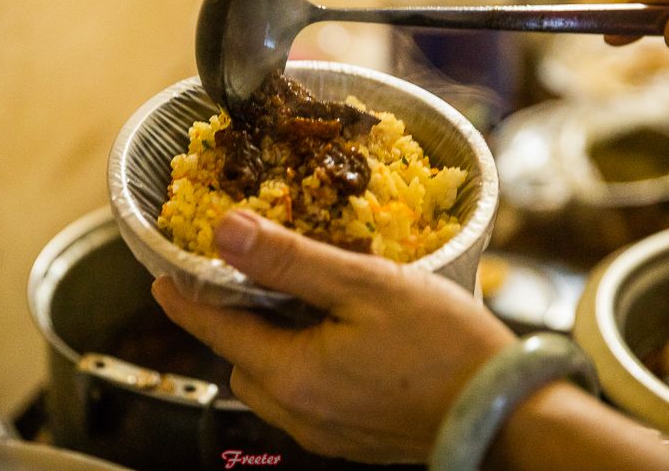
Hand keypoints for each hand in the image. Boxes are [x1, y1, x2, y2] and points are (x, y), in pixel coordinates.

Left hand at [151, 209, 514, 463]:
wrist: (507, 412)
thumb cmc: (444, 346)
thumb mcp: (364, 286)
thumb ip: (288, 261)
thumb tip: (226, 231)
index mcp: (293, 376)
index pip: (216, 333)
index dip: (185, 301)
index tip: (161, 279)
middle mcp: (298, 414)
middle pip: (240, 360)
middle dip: (231, 321)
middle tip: (241, 280)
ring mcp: (325, 433)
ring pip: (270, 380)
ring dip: (267, 343)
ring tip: (293, 301)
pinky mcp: (350, 438)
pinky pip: (303, 397)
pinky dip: (299, 363)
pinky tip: (332, 336)